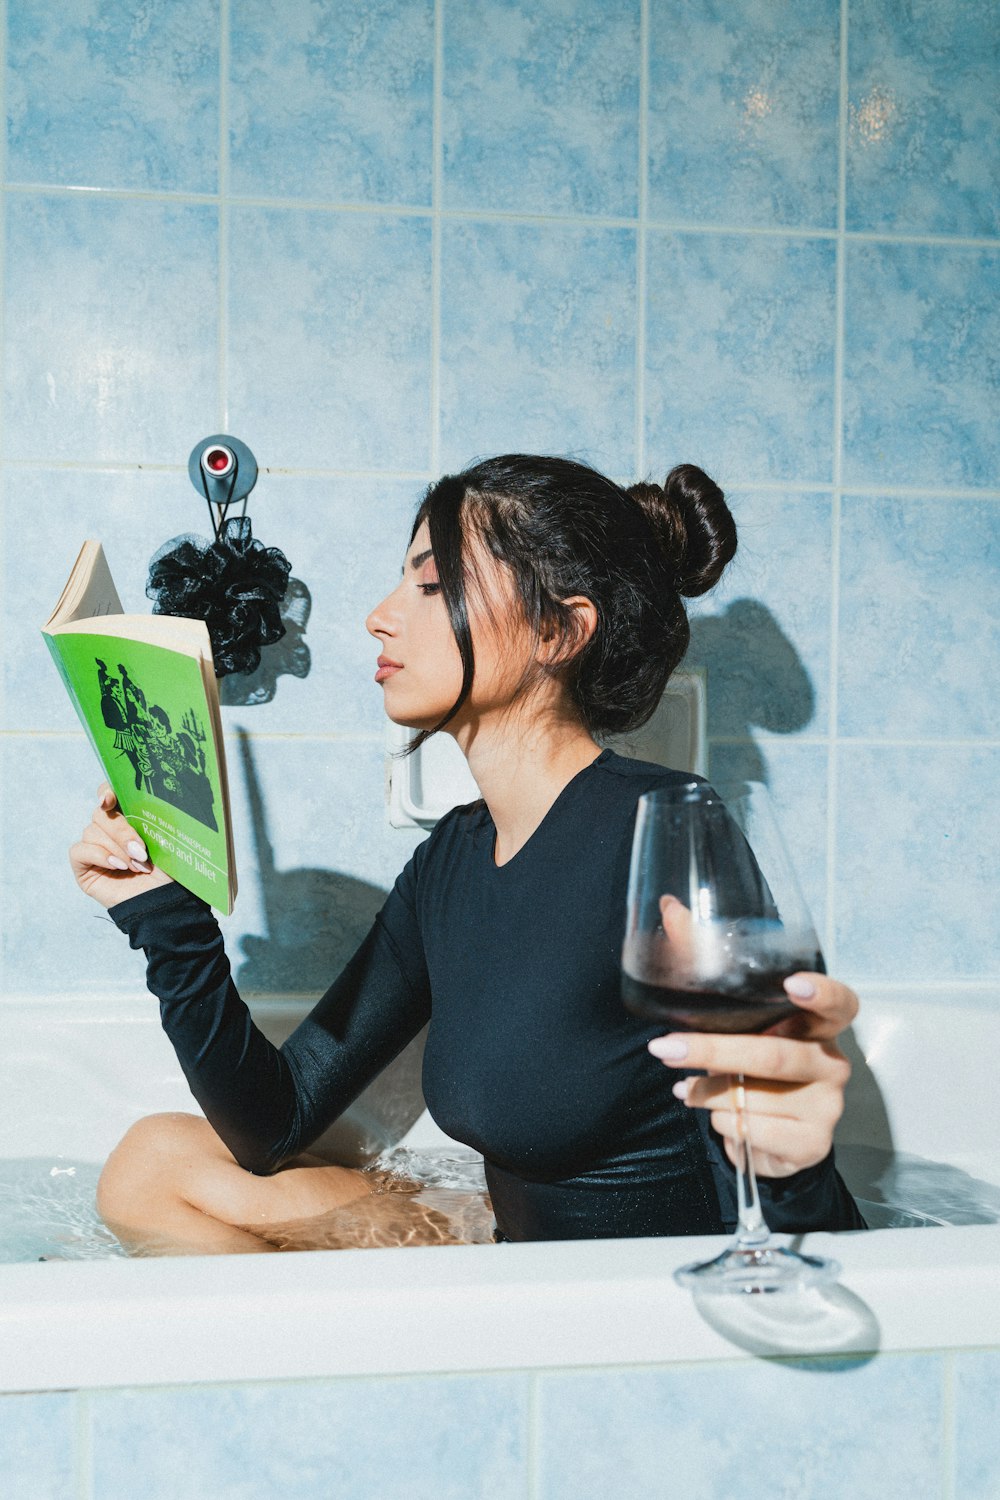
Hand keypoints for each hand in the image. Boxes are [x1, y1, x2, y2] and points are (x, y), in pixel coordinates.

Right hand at [70, 783, 173, 909]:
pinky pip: (80, 850)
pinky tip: (118, 866)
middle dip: (122, 831)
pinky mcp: (83, 866)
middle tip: (141, 851)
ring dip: (117, 849)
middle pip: (101, 815)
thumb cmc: (168, 870)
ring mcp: (94, 847)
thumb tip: (147, 794)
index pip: (108, 794)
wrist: (164, 901)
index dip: (106, 792)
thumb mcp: (165, 838)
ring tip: (137, 865)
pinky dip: (100, 856)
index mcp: (127, 817)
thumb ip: (151, 816)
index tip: (110, 799)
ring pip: (92, 832)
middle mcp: (107, 830)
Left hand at [648, 972, 855, 1178]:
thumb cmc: (760, 1081)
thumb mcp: (752, 1046)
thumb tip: (681, 1030)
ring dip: (707, 1093)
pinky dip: (723, 1122)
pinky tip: (720, 1118)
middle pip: (773, 1055)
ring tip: (688, 1090)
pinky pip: (752, 1129)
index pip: (839, 1005)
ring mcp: (827, 1107)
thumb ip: (736, 1028)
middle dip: (712, 1051)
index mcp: (821, 1031)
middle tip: (667, 1049)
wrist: (777, 1142)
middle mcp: (832, 1066)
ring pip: (752, 1096)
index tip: (791, 983)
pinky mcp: (813, 1144)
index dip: (821, 992)